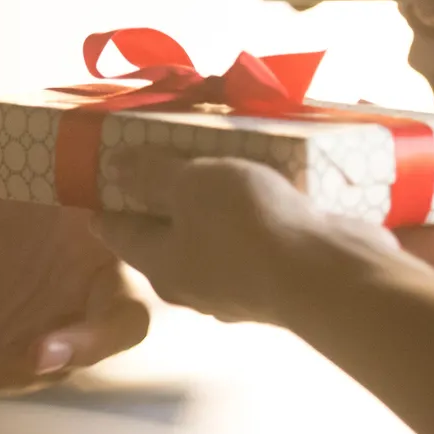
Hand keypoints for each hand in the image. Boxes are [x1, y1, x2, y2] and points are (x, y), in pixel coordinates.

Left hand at [0, 126, 153, 391]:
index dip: (112, 317)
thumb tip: (81, 114)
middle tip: (37, 358)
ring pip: (30, 367)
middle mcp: (79, 287)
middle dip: (74, 353)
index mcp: (97, 240)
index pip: (130, 290)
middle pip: (98, 338)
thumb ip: (41, 131)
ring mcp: (40, 320)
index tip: (83, 311)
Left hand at [95, 148, 399, 324]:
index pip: (115, 229)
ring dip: (213, 202)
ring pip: (213, 235)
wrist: (329, 275)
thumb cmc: (247, 227)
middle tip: (168, 149)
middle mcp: (193, 283)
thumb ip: (153, 174)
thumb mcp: (191, 184)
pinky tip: (267, 185)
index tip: (103, 164)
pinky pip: (254, 238)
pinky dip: (253, 212)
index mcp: (160, 265)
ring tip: (222, 159)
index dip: (105, 196)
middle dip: (164, 194)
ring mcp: (239, 285)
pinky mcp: (280, 277)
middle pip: (166, 232)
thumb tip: (114, 168)